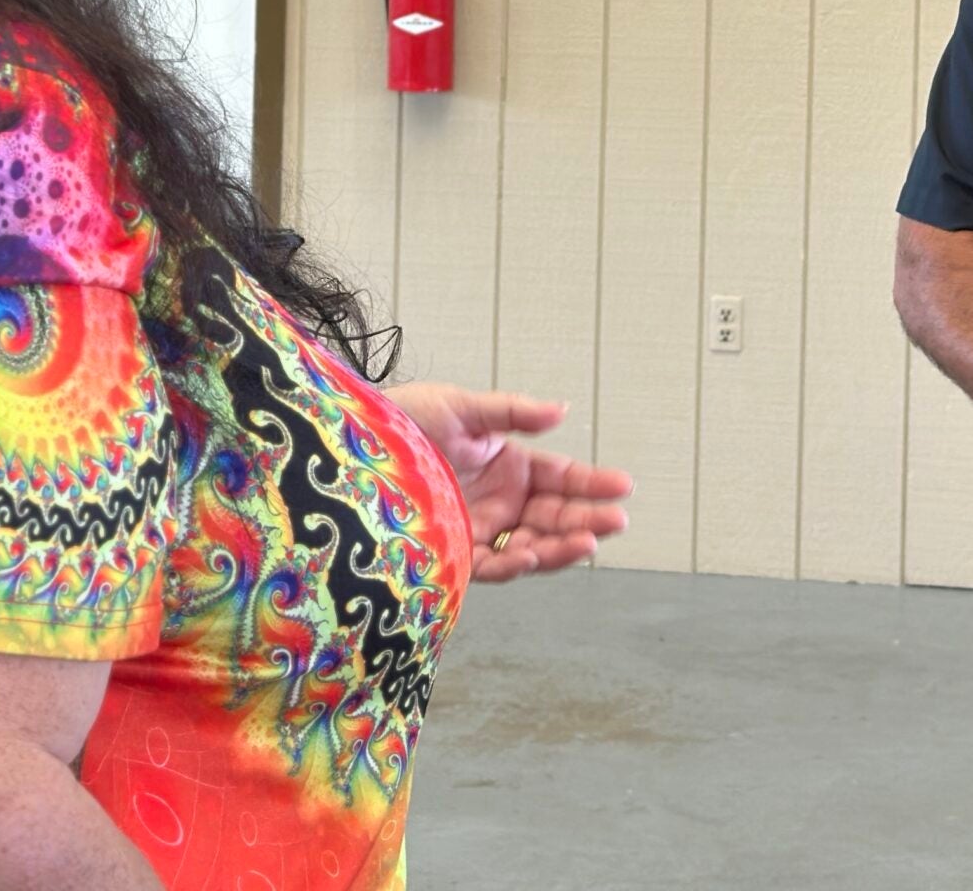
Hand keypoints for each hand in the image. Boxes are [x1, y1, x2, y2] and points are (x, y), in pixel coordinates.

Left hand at [384, 383, 633, 583]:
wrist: (350, 452)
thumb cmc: (400, 423)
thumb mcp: (462, 408)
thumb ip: (513, 412)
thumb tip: (561, 410)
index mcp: (508, 465)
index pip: (561, 478)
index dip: (591, 482)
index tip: (621, 485)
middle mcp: (500, 501)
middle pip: (555, 516)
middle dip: (587, 519)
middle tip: (617, 520)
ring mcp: (480, 530)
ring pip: (533, 544)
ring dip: (562, 546)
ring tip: (589, 541)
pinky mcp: (455, 555)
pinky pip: (493, 565)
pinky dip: (517, 563)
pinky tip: (536, 553)